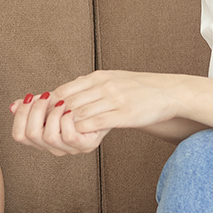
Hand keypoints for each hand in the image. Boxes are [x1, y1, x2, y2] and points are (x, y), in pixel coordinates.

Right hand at [9, 88, 108, 156]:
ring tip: (60, 102)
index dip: (20, 115)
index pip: (19, 135)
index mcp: (43, 139)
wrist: (109, 103)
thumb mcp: (54, 100)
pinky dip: (66, 119)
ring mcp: (70, 149)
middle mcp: (54, 147)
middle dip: (35, 110)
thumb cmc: (81, 102)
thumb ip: (34, 104)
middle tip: (46, 96)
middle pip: (30, 135)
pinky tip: (70, 109)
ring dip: (52, 113)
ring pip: (47, 136)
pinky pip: (68, 135)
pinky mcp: (85, 146)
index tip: (29, 97)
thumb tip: (13, 106)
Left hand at [53, 70, 183, 132]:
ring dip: (67, 126)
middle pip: (69, 102)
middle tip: (46, 129)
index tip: (44, 115)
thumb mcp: (111, 79)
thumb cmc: (137, 88)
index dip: (51, 104)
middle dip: (55, 117)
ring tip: (61, 134)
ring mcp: (114, 100)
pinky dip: (84, 130)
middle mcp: (104, 86)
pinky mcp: (125, 115)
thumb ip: (89, 85)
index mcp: (99, 76)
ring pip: (80, 113)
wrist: (168, 92)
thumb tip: (65, 91)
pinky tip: (79, 136)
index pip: (65, 89)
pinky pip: (97, 123)